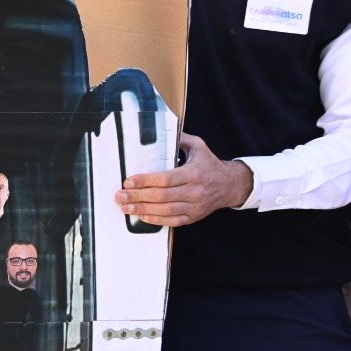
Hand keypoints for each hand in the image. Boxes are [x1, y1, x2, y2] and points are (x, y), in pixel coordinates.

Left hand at [113, 132, 253, 227]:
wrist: (230, 185)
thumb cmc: (209, 164)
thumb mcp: (198, 146)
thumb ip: (180, 138)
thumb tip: (158, 129)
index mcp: (193, 173)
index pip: (165, 179)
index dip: (145, 181)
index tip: (128, 181)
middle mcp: (194, 191)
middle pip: (162, 196)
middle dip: (138, 197)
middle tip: (120, 196)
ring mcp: (194, 206)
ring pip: (166, 210)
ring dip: (143, 210)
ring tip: (126, 208)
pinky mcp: (194, 217)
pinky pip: (173, 221)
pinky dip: (156, 220)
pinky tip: (142, 216)